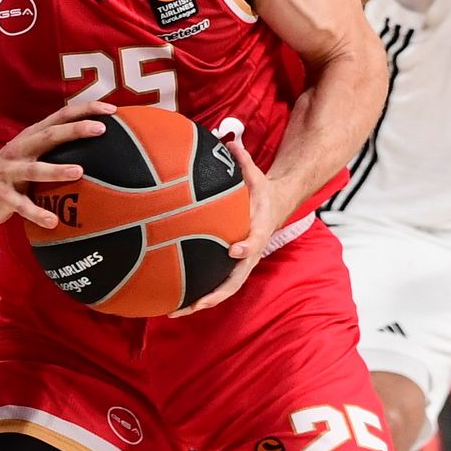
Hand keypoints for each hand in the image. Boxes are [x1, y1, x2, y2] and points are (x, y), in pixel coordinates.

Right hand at [0, 101, 114, 225]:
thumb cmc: (6, 170)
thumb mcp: (27, 152)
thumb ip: (53, 148)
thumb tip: (94, 149)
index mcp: (30, 137)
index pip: (60, 116)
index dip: (84, 110)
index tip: (111, 108)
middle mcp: (20, 150)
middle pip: (49, 136)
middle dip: (74, 130)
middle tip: (100, 129)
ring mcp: (9, 173)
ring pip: (34, 170)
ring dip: (56, 170)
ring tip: (79, 172)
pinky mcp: (1, 196)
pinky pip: (21, 205)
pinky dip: (36, 213)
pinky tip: (53, 221)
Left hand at [170, 137, 282, 317]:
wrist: (277, 205)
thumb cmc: (262, 191)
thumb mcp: (256, 174)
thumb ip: (242, 160)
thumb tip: (229, 140)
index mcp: (258, 230)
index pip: (254, 241)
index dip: (246, 248)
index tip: (234, 250)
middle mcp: (250, 252)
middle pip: (235, 280)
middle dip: (214, 294)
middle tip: (193, 304)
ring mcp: (241, 263)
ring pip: (223, 289)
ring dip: (200, 302)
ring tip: (174, 311)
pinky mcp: (232, 265)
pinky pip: (216, 283)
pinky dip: (197, 295)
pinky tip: (173, 301)